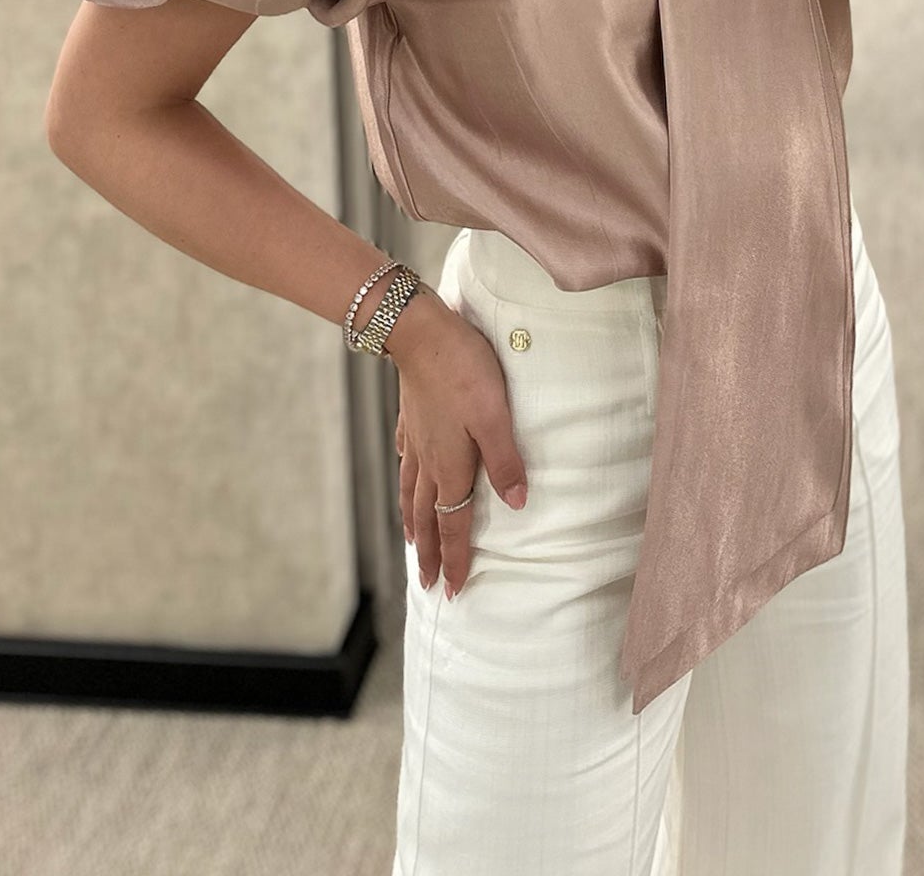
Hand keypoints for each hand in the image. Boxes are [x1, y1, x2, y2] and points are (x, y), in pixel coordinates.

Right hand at [393, 297, 528, 598]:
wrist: (420, 332)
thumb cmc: (463, 371)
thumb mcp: (495, 416)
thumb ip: (505, 461)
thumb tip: (516, 505)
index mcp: (450, 467)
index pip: (453, 525)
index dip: (455, 559)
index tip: (453, 591)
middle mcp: (429, 461)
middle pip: (427, 518)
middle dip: (428, 554)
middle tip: (426, 584)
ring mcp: (416, 439)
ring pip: (412, 493)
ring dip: (413, 523)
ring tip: (411, 542)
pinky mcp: (411, 418)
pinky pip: (406, 459)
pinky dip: (406, 478)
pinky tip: (407, 476)